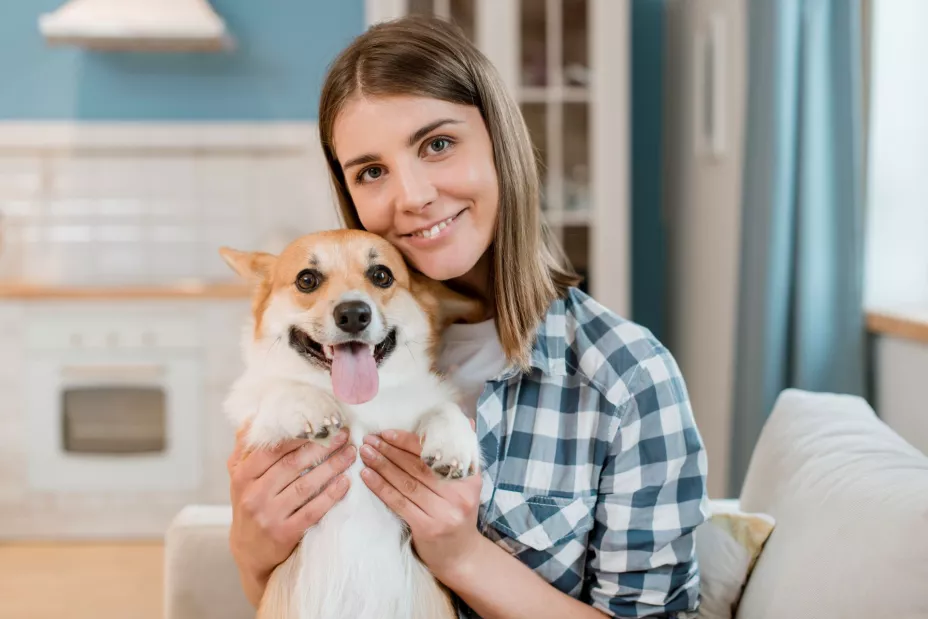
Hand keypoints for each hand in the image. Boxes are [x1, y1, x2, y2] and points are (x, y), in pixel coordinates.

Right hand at [226, 423, 356, 604]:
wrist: (249, 552)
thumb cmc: (248, 505)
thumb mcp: (239, 477)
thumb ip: (245, 448)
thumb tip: (252, 417)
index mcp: (243, 476)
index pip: (273, 450)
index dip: (300, 435)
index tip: (323, 424)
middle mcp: (254, 495)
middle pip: (293, 465)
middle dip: (322, 447)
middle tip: (344, 435)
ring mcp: (269, 516)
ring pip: (306, 485)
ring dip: (332, 467)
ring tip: (350, 454)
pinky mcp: (284, 533)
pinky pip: (313, 510)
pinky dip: (331, 495)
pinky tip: (346, 482)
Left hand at [358, 424, 482, 579]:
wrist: (461, 555)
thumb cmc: (458, 512)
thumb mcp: (467, 483)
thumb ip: (464, 453)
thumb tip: (465, 421)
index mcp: (470, 477)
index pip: (434, 452)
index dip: (408, 441)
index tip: (386, 432)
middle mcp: (460, 494)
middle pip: (418, 467)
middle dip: (390, 450)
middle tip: (369, 439)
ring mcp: (444, 512)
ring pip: (407, 483)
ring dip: (382, 465)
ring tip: (365, 453)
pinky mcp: (428, 528)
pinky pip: (400, 502)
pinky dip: (381, 487)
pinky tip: (367, 476)